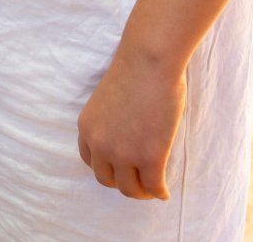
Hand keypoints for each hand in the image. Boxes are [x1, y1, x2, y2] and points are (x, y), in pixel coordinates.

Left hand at [76, 49, 184, 200]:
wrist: (149, 61)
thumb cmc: (135, 71)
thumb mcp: (108, 101)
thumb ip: (111, 122)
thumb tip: (125, 138)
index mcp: (87, 127)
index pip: (90, 161)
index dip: (107, 167)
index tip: (121, 168)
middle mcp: (100, 144)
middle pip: (106, 179)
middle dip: (123, 182)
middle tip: (139, 181)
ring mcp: (124, 153)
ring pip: (130, 189)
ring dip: (142, 192)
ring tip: (153, 188)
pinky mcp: (150, 158)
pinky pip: (154, 187)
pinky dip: (160, 192)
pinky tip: (165, 192)